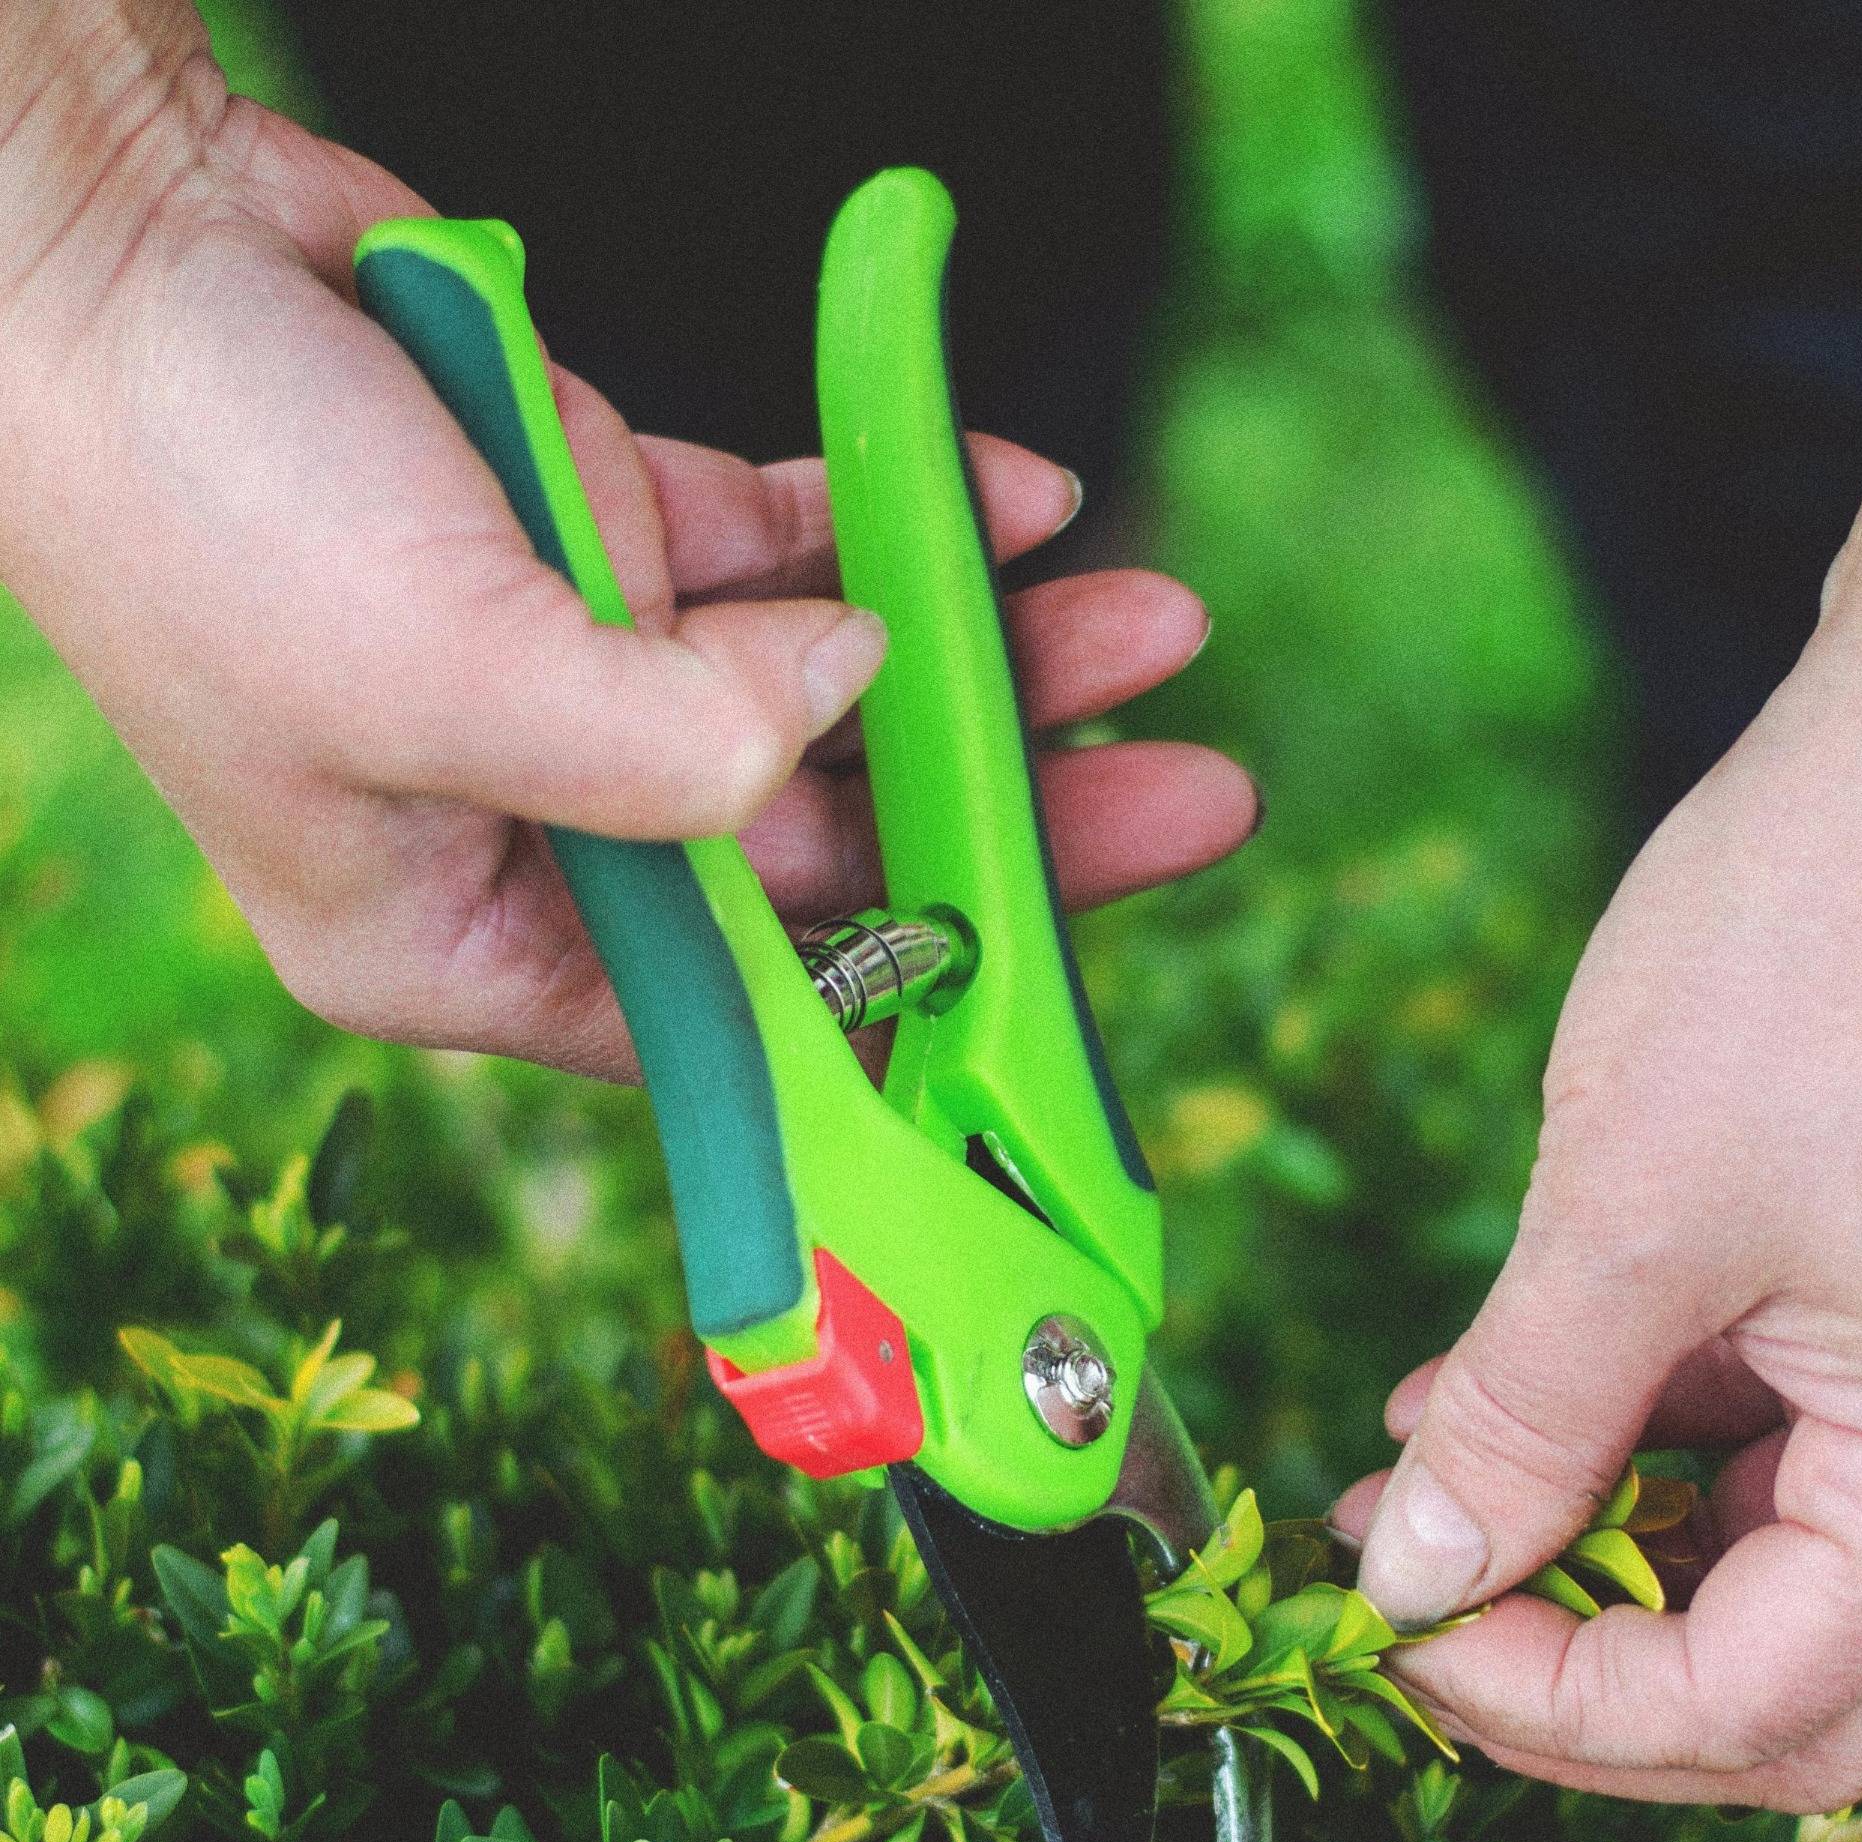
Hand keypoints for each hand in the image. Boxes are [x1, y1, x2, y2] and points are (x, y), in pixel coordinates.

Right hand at [0, 6, 1252, 1074]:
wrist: (96, 244)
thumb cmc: (191, 495)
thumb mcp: (428, 674)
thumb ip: (659, 748)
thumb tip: (847, 714)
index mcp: (473, 939)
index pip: (740, 1014)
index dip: (914, 1005)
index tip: (1072, 991)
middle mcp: (545, 828)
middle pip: (827, 853)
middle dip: (1007, 815)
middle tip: (1189, 797)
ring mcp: (585, 676)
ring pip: (836, 693)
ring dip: (990, 656)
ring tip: (1150, 622)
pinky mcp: (608, 537)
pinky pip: (792, 546)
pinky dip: (896, 520)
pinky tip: (1017, 501)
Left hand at [1339, 360, 1861, 1810]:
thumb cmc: (1823, 947)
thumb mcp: (1623, 1215)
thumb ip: (1515, 1425)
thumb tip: (1409, 1578)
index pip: (1745, 1709)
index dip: (1543, 1703)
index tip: (1384, 1631)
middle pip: (1780, 1687)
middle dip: (1583, 1671)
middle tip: (1412, 1606)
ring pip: (1765, 1571)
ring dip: (1589, 1551)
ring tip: (1407, 1478)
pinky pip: (1773, 1446)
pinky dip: (1634, 1446)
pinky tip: (1490, 1393)